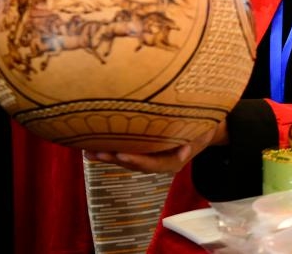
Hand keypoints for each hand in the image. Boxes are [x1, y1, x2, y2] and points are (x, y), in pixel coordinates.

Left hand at [84, 124, 219, 173]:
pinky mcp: (144, 151)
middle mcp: (159, 163)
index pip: (152, 163)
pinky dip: (110, 150)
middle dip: (114, 159)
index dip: (136, 160)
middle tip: (96, 153)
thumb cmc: (205, 127)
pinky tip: (92, 147)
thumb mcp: (204, 132)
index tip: (120, 154)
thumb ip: (195, 141)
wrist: (205, 128)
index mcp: (173, 162)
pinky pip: (125, 151)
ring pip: (126, 159)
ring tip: (87, 151)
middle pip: (134, 163)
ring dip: (107, 156)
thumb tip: (186, 152)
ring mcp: (150, 157)